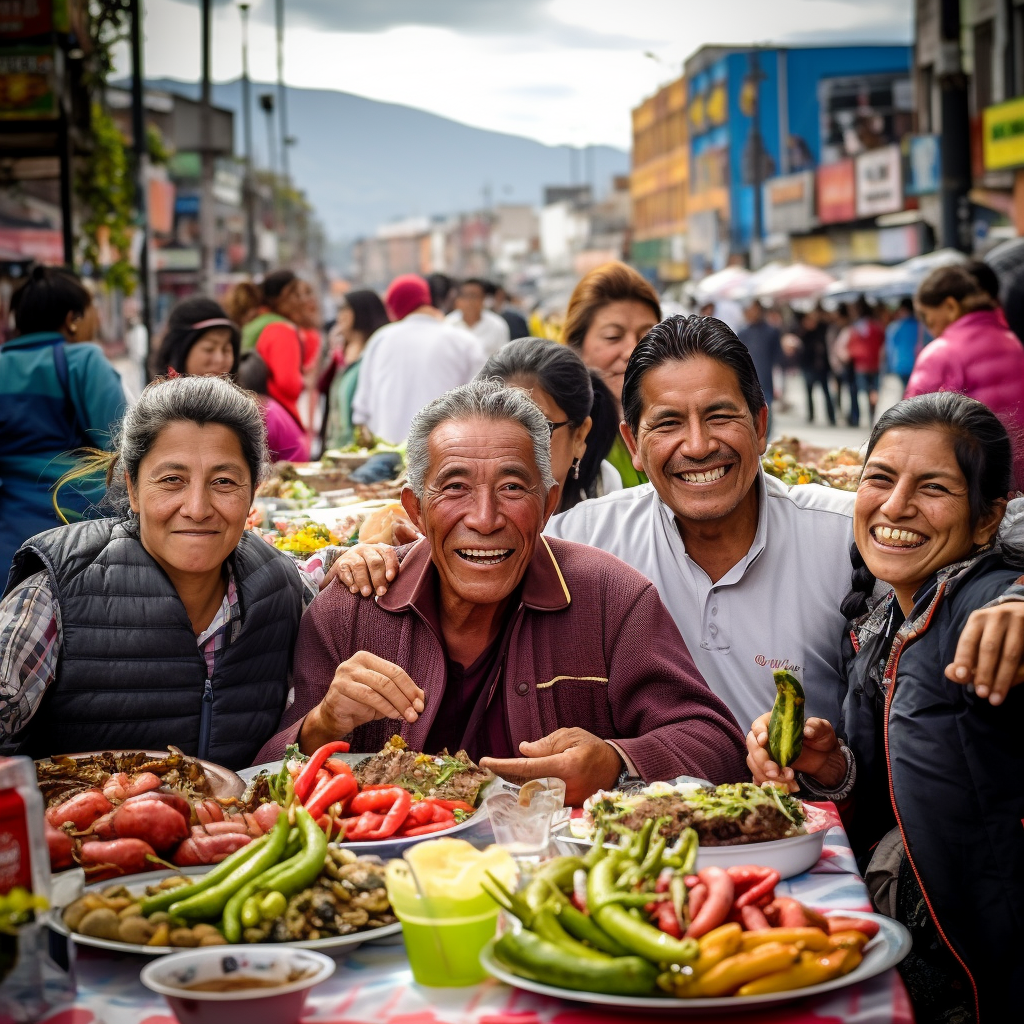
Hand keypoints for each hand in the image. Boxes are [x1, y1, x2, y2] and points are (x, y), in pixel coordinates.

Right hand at [299, 651, 423, 752]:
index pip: (395, 670)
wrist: (333, 717)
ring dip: (398, 703)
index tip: (421, 703)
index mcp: (368, 659)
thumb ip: (400, 694)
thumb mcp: (384, 698)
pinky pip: (368, 696)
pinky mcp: (340, 687)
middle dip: (406, 696)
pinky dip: (385, 707)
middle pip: (389, 678)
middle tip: (416, 713)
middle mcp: (355, 662)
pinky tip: (393, 715)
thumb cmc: (359, 704)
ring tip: (407, 716)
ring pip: (380, 686)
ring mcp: (346, 673)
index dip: (411, 687)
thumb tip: (422, 698)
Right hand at [322, 543, 398, 594]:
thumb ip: (387, 576)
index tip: (390, 578)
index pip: (388, 553)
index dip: (390, 565)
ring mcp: (352, 555)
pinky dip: (350, 580)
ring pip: (359, 566)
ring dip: (363, 581)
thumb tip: (391, 589)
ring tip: (366, 593)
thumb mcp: (380, 570)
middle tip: (380, 592)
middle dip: (378, 578)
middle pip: (374, 562)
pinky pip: (345, 570)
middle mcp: (366, 549)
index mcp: (379, 549)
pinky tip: (354, 589)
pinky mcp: (340, 563)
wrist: (344, 568)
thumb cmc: (368, 572)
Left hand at [480, 728, 621, 805]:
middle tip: (492, 766)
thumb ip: (546, 744)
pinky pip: (542, 800)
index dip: (503, 765)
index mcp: (565, 766)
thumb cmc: (592, 748)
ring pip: (532, 793)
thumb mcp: (570, 736)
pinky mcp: (568, 808)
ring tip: (505, 772)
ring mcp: (567, 801)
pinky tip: (520, 782)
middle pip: (525, 784)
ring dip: (516, 783)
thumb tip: (523, 750)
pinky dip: (530, 790)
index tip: (485, 762)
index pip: (527, 768)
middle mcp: (565, 787)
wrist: (616, 768)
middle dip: (506, 775)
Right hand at [746, 714, 843, 793]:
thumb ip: (815, 726)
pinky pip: (759, 777)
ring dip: (766, 775)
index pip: (758, 725)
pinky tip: (784, 788)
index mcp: (774, 724)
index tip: (764, 741)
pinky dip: (768, 784)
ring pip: (754, 764)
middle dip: (761, 761)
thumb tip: (807, 731)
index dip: (759, 732)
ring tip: (788, 782)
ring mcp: (766, 756)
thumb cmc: (821, 739)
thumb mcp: (822, 729)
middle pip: (753, 747)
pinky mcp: (768, 771)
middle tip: (775, 772)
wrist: (826, 760)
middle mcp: (766, 739)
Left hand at [945, 601, 1023, 704]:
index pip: (968, 640)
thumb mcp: (977, 639)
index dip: (964, 659)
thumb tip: (950, 674)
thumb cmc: (995, 632)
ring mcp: (1019, 621)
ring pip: (1011, 654)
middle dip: (985, 673)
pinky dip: (1020, 673)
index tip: (961, 676)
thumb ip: (965, 658)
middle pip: (990, 648)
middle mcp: (998, 617)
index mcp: (978, 619)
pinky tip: (1013, 685)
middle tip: (981, 694)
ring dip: (1003, 679)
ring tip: (996, 698)